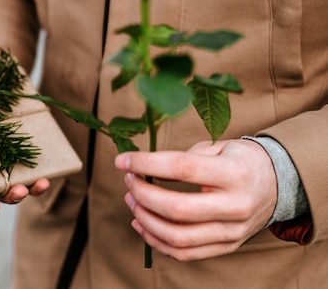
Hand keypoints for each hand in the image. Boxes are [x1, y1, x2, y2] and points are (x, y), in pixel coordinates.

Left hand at [115, 139, 276, 261]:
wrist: (278, 183)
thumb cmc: (240, 160)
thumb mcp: (219, 147)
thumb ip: (186, 158)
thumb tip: (144, 168)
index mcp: (234, 173)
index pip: (182, 168)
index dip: (146, 164)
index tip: (122, 161)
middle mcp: (236, 205)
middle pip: (177, 209)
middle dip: (143, 195)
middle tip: (129, 181)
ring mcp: (233, 231)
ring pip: (178, 237)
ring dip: (145, 220)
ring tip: (132, 201)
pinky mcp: (228, 246)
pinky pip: (186, 253)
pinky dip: (157, 241)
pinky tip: (142, 223)